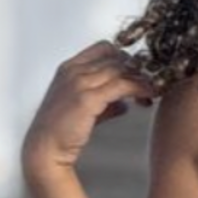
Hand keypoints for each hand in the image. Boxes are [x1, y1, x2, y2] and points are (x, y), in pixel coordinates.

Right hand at [22, 41, 159, 177]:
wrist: (45, 149)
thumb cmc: (59, 131)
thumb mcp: (81, 108)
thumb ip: (103, 102)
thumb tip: (124, 103)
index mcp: (68, 68)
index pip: (103, 48)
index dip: (123, 57)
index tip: (135, 71)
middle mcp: (73, 71)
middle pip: (116, 57)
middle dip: (137, 68)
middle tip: (150, 81)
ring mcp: (79, 83)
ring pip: (121, 69)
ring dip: (141, 78)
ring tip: (153, 90)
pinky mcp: (88, 99)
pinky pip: (122, 86)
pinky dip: (139, 89)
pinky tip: (147, 97)